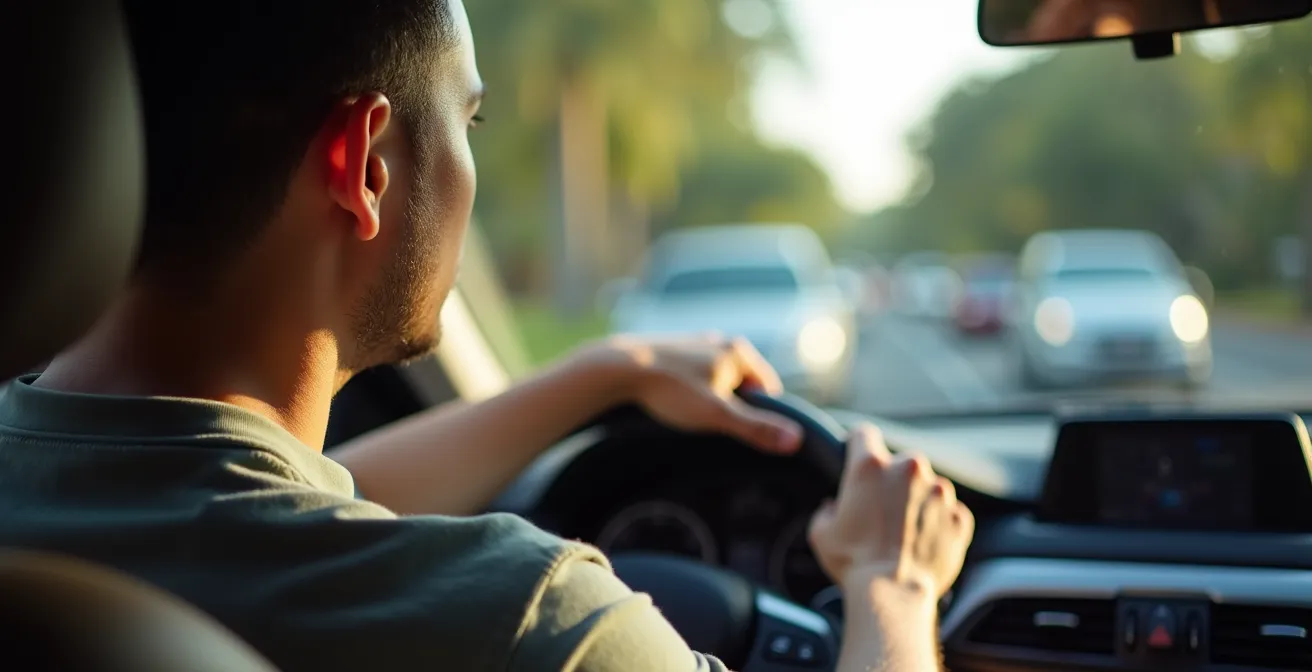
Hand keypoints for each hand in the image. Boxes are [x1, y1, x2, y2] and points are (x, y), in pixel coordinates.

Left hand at [597, 332, 803, 454]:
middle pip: (741, 382)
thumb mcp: (717, 415)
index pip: (767, 387)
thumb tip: (795, 440)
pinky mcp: (672, 348)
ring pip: (716, 376)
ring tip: (688, 412)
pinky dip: (688, 388)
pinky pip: (692, 373)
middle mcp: (719, 341)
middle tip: (710, 423)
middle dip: (731, 404)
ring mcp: (695, 342)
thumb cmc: (670, 390)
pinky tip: (672, 400)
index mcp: (738, 351)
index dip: (758, 413)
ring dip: (709, 396)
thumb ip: (756, 428)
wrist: (618, 368)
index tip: (739, 430)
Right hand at [807, 424, 973, 599]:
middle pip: (900, 462)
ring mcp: (939, 492)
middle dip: (892, 481)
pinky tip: (923, 543)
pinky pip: (949, 512)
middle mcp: (909, 469)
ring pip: (927, 486)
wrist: (894, 594)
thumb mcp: (820, 532)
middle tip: (881, 510)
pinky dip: (938, 523)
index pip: (863, 433)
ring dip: (917, 501)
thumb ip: (826, 510)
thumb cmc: (853, 562)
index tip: (857, 460)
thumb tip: (833, 508)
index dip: (858, 446)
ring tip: (904, 532)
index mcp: (871, 466)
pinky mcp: (960, 516)